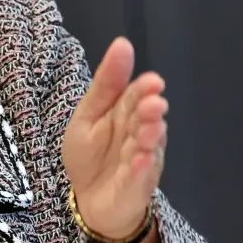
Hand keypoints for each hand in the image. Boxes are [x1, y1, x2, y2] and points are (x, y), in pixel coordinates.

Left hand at [61, 37, 167, 239]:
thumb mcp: (88, 114)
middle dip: (149, 110)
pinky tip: (142, 159)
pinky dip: (140, 169)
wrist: (88, 199)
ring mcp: (141, 161)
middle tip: (154, 101)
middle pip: (144, 120)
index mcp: (126, 114)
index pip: (134, 97)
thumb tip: (123, 43)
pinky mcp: (135, 186)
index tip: (152, 80)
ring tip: (152, 126)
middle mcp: (139, 135)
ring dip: (149, 136)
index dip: (143, 89)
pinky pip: (138, 177)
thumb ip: (105, 84)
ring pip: (146, 146)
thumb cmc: (90, 154)